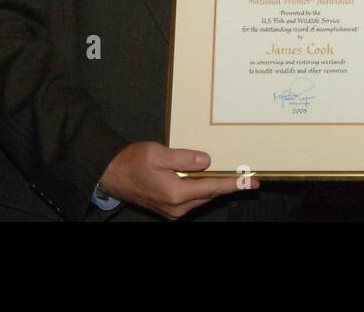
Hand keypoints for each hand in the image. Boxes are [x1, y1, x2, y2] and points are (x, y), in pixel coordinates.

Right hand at [98, 141, 256, 219]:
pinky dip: (201, 189)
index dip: (235, 184)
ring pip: (201, 197)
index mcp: (176, 193)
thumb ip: (184, 158)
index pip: (213, 188)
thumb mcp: (158, 153)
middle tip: (245, 175)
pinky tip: (205, 179)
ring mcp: (172, 211)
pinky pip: (192, 199)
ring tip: (228, 174)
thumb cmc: (132, 161)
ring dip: (213, 187)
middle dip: (227, 184)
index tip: (253, 182)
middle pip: (210, 194)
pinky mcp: (168, 209)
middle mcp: (177, 207)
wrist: (111, 175)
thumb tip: (207, 161)